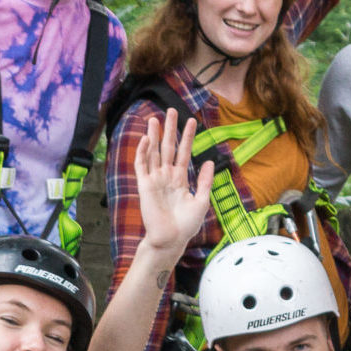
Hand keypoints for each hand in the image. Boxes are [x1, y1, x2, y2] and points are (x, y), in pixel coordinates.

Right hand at [135, 109, 214, 252]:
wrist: (171, 239)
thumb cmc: (186, 225)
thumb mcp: (201, 201)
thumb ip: (205, 181)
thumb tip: (208, 161)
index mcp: (180, 179)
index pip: (184, 153)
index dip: (187, 137)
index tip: (192, 121)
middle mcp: (166, 176)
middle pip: (168, 148)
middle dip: (170, 130)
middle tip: (172, 111)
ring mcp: (155, 180)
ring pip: (154, 152)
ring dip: (153, 136)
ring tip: (154, 119)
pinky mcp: (144, 185)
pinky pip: (142, 165)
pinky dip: (142, 152)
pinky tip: (146, 139)